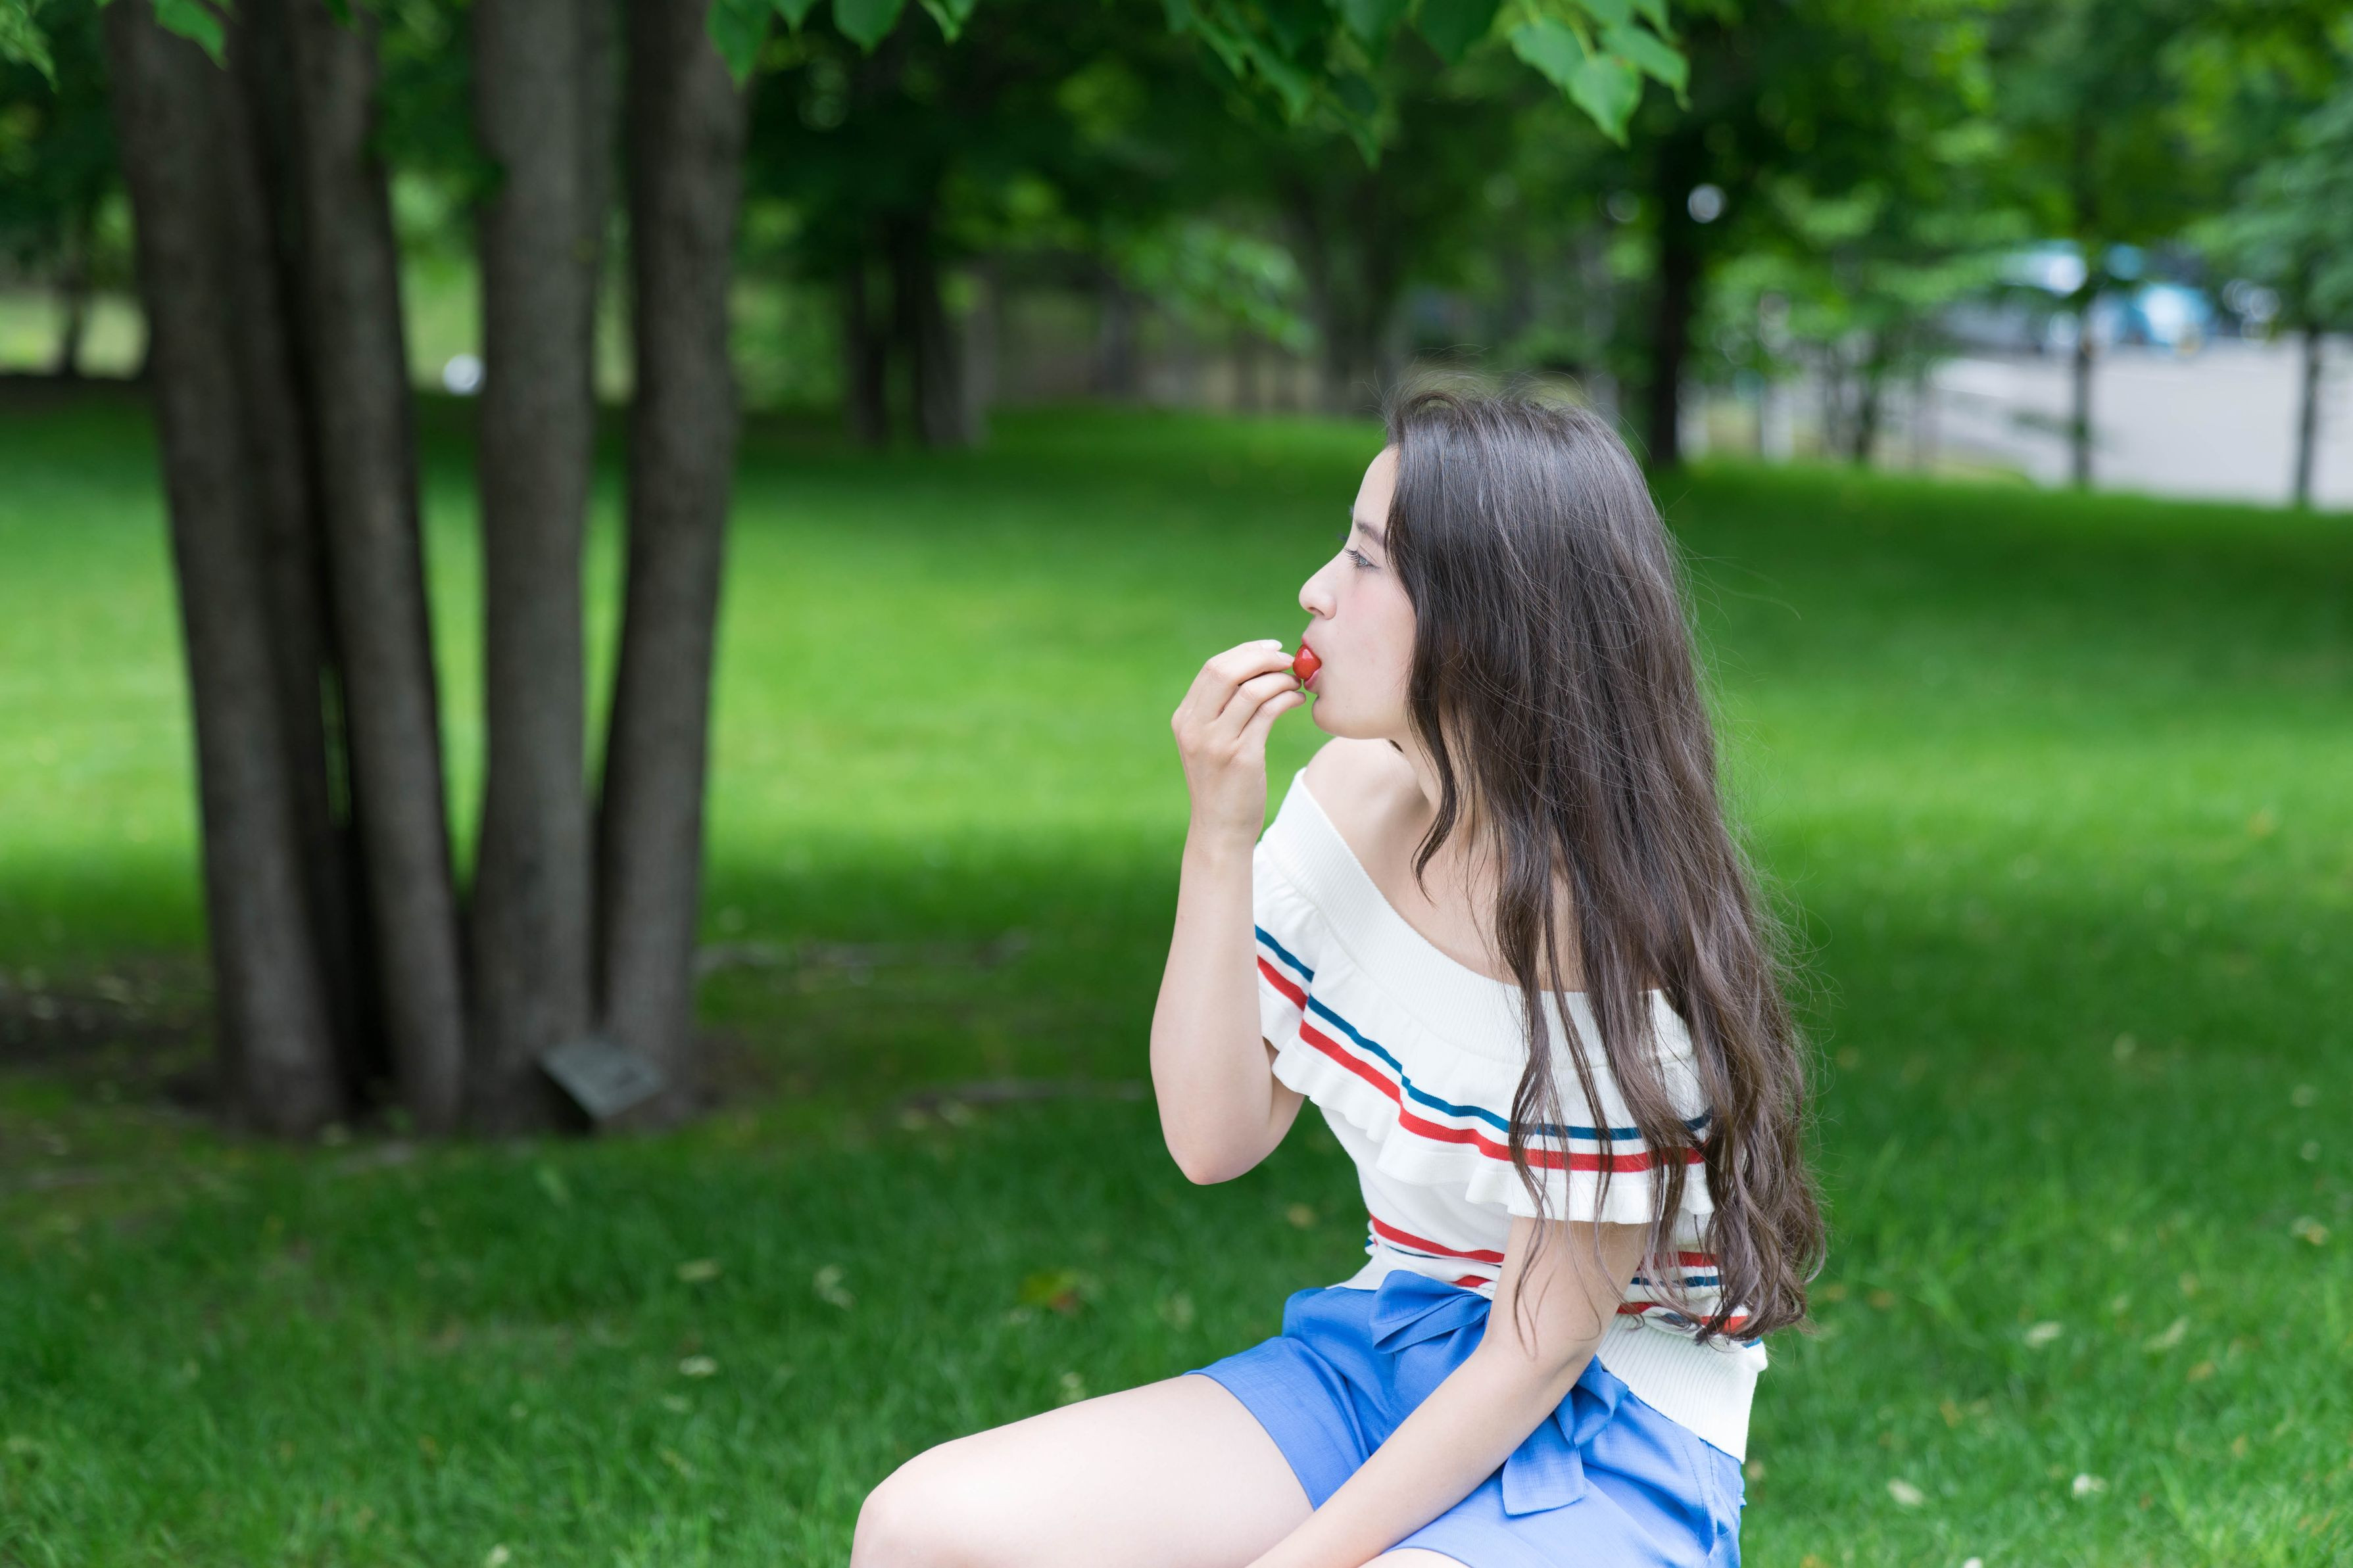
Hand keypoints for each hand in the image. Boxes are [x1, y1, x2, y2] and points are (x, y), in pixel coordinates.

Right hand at [1171, 639, 1305, 841]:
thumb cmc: (1222, 784)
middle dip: (1262, 658)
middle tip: (1288, 660)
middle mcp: (1195, 727)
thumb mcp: (1209, 743)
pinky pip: (1268, 712)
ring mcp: (1216, 743)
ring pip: (1251, 690)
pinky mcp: (1241, 758)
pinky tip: (1297, 700)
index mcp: (1184, 719)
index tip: (1271, 649)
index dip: (1245, 652)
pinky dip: (1287, 698)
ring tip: (1296, 683)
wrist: (1220, 829)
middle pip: (1226, 671)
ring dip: (1280, 679)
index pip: (1212, 668)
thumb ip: (1219, 710)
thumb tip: (1255, 669)